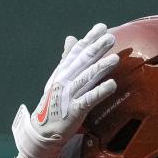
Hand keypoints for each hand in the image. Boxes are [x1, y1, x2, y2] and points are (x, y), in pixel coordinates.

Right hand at [15, 24, 118, 153]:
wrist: (43, 130)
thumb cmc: (54, 102)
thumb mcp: (58, 78)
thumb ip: (67, 58)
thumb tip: (71, 38)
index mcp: (62, 71)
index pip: (77, 51)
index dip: (89, 39)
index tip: (102, 27)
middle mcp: (64, 80)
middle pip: (83, 62)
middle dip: (97, 49)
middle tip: (111, 38)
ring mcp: (68, 95)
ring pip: (86, 78)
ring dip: (100, 68)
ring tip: (114, 59)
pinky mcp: (74, 110)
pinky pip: (89, 99)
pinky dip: (100, 91)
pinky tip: (112, 85)